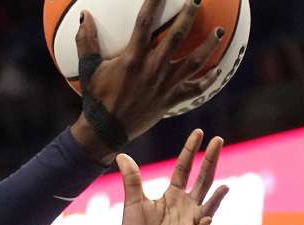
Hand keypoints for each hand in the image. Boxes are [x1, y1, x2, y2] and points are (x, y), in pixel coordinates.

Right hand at [70, 0, 224, 160]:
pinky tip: (217, 69)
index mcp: (132, 59)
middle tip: (197, 0)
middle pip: (176, 36)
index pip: (145, 22)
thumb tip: (84, 15)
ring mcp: (164, 85)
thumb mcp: (88, 70)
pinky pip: (194, 89)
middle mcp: (152, 69)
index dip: (155, 2)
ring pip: (193, 61)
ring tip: (220, 31)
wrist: (106, 132)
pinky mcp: (170, 100)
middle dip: (188, 15)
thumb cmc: (96, 100)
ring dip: (209, 45)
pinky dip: (208, 80)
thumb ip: (86, 41)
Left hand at [113, 129, 227, 224]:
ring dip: (217, 198)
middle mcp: (186, 205)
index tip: (199, 132)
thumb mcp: (133, 202)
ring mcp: (190, 222)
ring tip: (224, 187)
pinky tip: (206, 218)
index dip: (191, 150)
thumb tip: (122, 156)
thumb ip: (132, 180)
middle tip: (219, 140)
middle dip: (211, 161)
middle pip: (203, 179)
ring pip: (208, 206)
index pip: (185, 168)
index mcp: (174, 195)